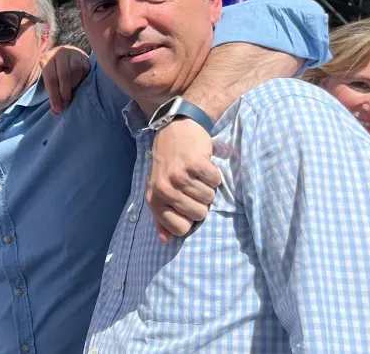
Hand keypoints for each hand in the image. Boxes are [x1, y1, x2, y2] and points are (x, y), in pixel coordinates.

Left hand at [39, 46, 89, 113]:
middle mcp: (59, 53)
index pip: (50, 79)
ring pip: (76, 72)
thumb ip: (52, 93)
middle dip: (65, 93)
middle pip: (64, 76)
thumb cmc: (56, 71)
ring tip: (72, 91)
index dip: (54, 95)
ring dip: (74, 85)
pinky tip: (79, 83)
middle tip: (66, 104)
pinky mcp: (84, 56)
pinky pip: (85, 70)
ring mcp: (73, 53)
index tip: (57, 109)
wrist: (67, 56)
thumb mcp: (50, 79)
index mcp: (46, 58)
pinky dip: (82, 79)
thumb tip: (56, 111)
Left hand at [146, 118, 221, 241]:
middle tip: (191, 185)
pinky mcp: (194, 164)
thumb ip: (161, 217)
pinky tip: (202, 165)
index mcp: (154, 199)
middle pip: (199, 215)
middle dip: (201, 202)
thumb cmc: (168, 163)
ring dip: (208, 187)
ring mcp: (179, 176)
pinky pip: (216, 182)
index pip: (180, 229)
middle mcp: (164, 189)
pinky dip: (214, 175)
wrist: (174, 129)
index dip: (189, 219)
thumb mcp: (158, 189)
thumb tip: (165, 241)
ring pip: (209, 198)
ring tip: (196, 174)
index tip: (186, 204)